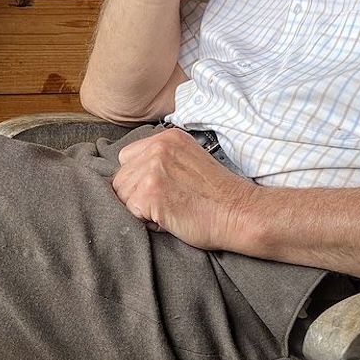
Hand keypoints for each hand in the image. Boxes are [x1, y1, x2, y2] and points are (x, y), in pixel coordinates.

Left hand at [112, 128, 256, 250]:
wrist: (239, 212)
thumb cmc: (217, 196)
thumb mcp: (188, 161)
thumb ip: (161, 160)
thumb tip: (131, 177)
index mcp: (167, 138)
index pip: (127, 158)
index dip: (139, 180)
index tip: (161, 190)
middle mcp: (157, 148)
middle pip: (121, 178)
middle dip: (137, 196)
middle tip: (169, 203)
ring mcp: (152, 169)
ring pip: (122, 196)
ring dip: (141, 209)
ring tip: (171, 210)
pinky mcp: (149, 192)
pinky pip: (130, 212)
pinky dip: (147, 221)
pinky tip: (171, 218)